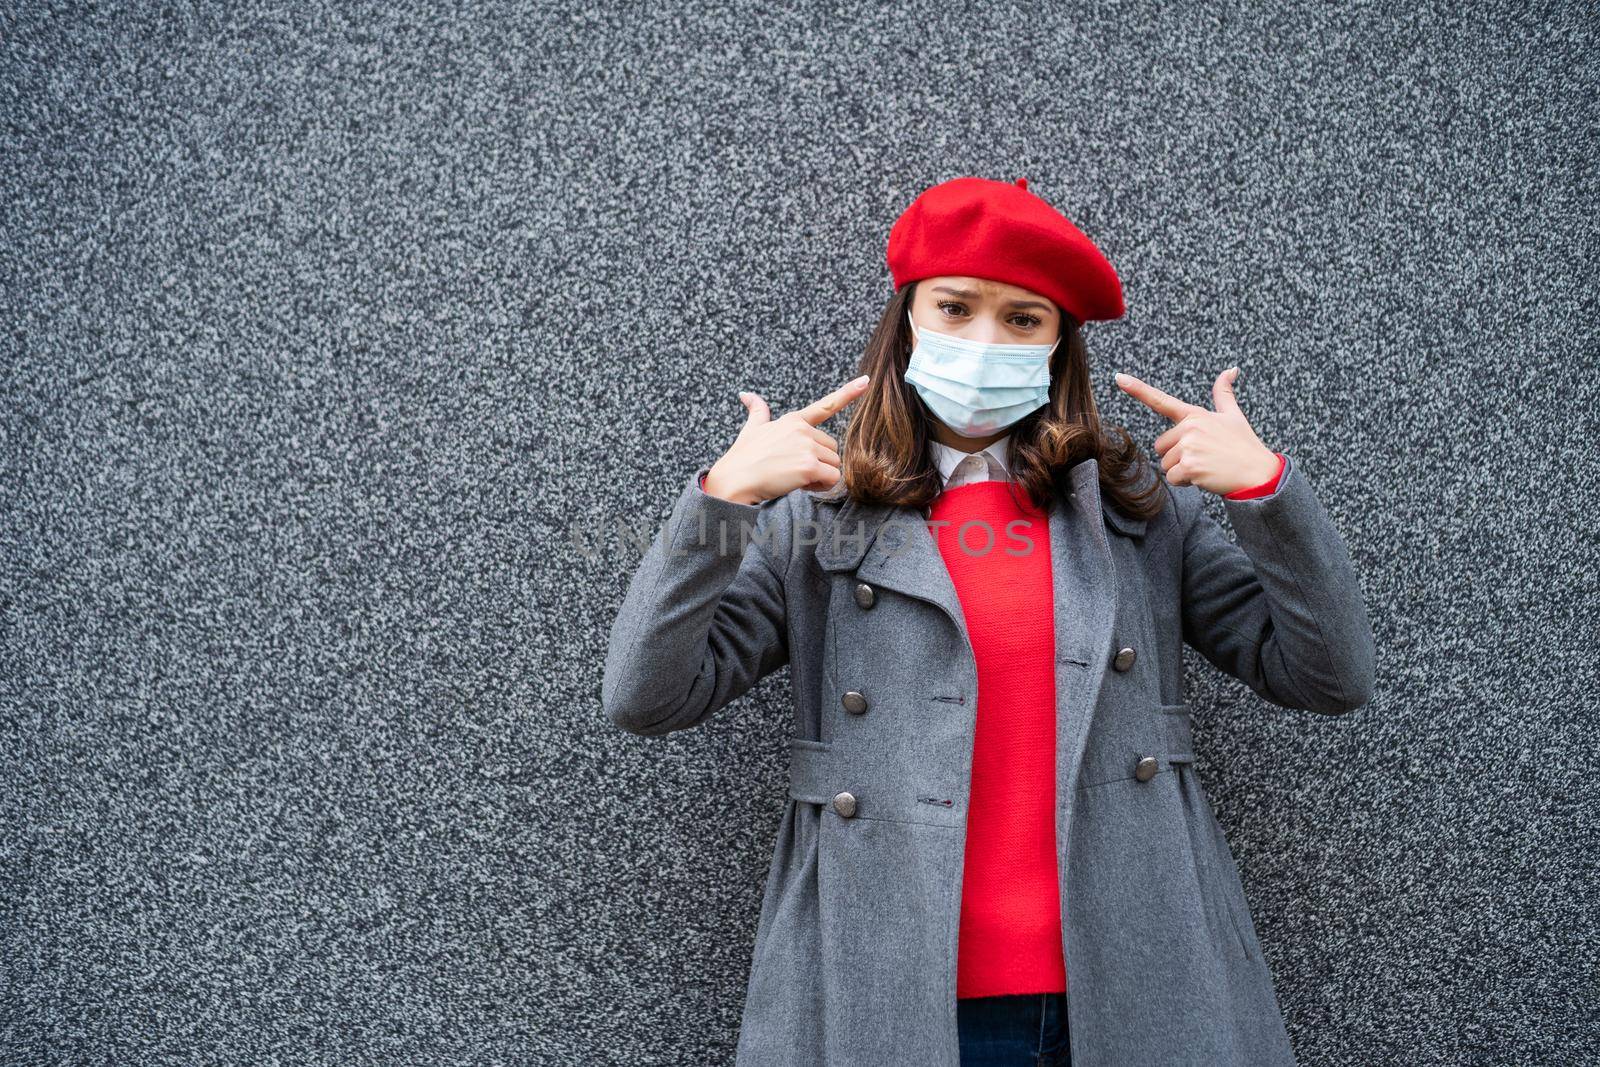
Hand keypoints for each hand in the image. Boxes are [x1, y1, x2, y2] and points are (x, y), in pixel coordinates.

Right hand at [702, 374, 869, 503]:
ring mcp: (806, 446)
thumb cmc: (741, 458)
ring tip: (794, 478)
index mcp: (793, 420)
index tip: (865, 381)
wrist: (733, 481)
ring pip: (834, 465)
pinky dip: (820, 487)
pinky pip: (831, 479)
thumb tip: (746, 394)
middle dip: (819, 463)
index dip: (848, 393)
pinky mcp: (808, 465)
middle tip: (794, 470)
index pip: (825, 405)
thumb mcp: (751, 430)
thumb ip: (756, 411)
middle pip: (832, 449)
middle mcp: (802, 430)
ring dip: (819, 476)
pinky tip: (801, 486)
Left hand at [1114, 366, 1278, 494]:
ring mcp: (1189, 446)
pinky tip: (1204, 477)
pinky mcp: (1190, 466)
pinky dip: (1185, 482)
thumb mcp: (1234, 416)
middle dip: (1177, 456)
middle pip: (1161, 447)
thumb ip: (1224, 394)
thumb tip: (1231, 369)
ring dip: (1181, 470)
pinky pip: (1173, 478)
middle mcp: (1189, 427)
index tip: (1118, 377)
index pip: (1161, 400)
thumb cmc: (1244, 446)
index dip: (1137, 389)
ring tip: (1206, 466)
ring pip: (1165, 464)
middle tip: (1203, 457)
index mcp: (1195, 415)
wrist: (1258, 473)